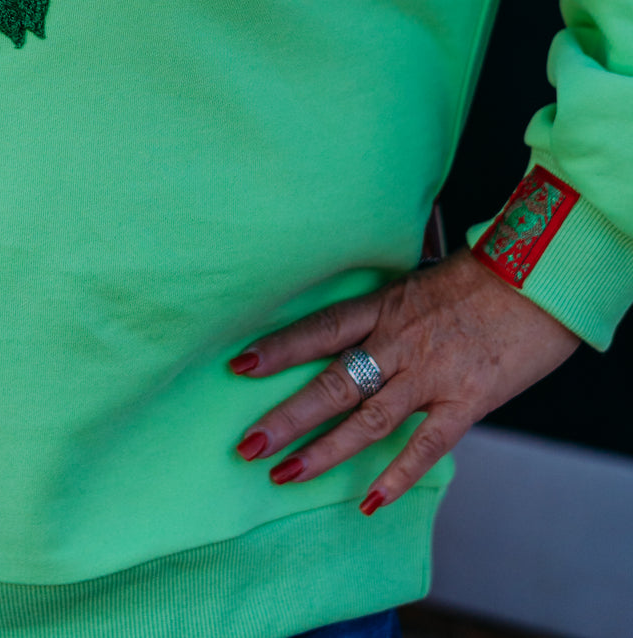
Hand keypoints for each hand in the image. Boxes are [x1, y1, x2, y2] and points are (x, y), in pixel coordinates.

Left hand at [228, 247, 580, 512]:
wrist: (539, 279)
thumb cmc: (478, 277)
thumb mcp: (416, 280)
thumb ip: (382, 309)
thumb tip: (348, 325)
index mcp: (384, 306)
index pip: (320, 328)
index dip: (279, 347)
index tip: (238, 365)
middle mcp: (399, 341)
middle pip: (332, 382)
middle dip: (286, 416)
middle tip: (247, 444)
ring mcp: (431, 374)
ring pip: (368, 418)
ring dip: (324, 450)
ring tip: (285, 474)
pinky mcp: (467, 401)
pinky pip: (426, 444)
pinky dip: (396, 475)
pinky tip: (367, 501)